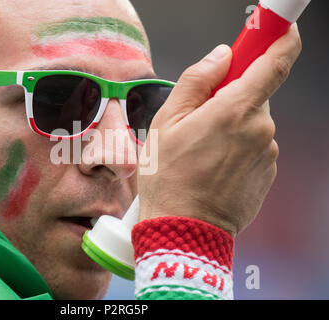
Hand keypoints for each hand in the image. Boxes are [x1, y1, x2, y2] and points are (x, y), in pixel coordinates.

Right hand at [138, 24, 301, 236]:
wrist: (184, 230)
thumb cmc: (168, 177)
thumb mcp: (167, 122)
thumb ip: (196, 80)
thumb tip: (221, 56)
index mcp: (235, 110)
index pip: (275, 60)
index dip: (279, 37)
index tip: (276, 27)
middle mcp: (260, 128)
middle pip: (255, 94)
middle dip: (231, 97)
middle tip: (200, 119)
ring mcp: (267, 152)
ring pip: (252, 122)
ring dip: (231, 126)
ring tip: (201, 153)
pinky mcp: (268, 172)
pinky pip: (254, 147)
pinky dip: (237, 149)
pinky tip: (213, 168)